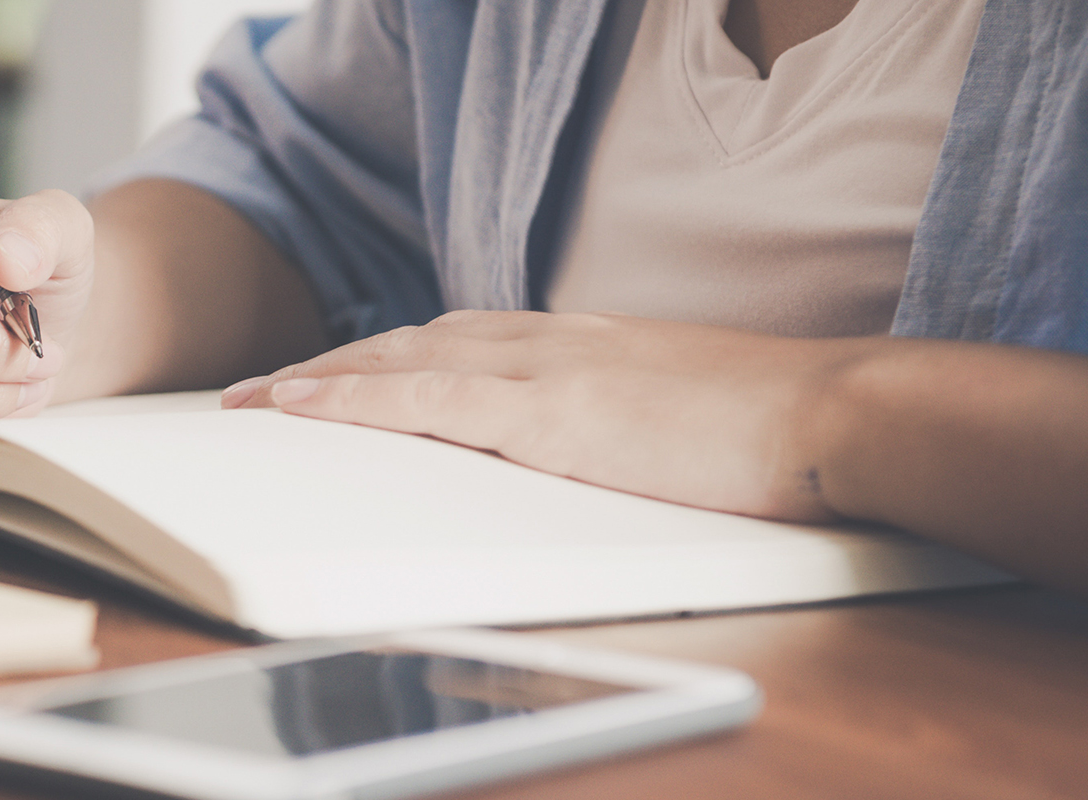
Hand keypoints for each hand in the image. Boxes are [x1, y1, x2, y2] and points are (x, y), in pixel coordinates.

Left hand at [222, 311, 879, 520]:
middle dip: (334, 367)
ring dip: (319, 381)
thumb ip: (620, 422)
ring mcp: (544, 370)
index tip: (340, 374)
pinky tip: (299, 405)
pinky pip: (421, 398)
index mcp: (582, 344)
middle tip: (265, 391)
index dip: (390, 358)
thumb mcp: (674, 416)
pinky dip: (351, 397)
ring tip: (255, 401)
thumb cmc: (773, 428)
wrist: (832, 414)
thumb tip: (594, 452)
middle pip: (413, 341)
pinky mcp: (546, 412)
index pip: (460, 340)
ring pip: (399, 361)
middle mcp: (550, 340)